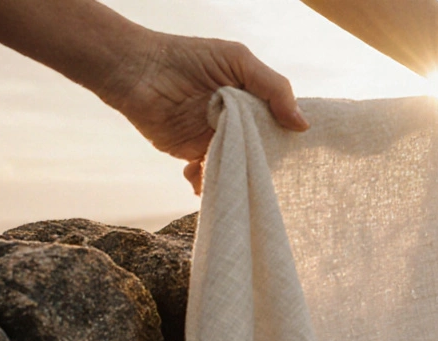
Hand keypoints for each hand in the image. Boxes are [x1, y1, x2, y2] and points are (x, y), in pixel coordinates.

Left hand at [103, 33, 309, 193]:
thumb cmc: (186, 58)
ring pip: (237, 167)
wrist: (135, 71)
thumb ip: (274, 88)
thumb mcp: (238, 60)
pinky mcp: (193, 154)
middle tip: (260, 169)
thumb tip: (302, 125)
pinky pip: (209, 178)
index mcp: (254, 100)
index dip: (289, 138)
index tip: (296, 155)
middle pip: (263, 150)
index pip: (281, 123)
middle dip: (263, 163)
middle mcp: (239, 122)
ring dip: (235, 176)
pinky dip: (207, 184)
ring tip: (231, 177)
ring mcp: (217, 140)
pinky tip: (199, 179)